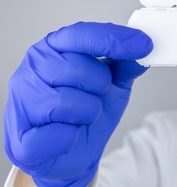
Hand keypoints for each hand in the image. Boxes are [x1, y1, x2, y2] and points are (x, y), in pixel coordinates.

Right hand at [4, 22, 152, 186]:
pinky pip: (60, 135)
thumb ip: (126, 63)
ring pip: (69, 102)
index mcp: (53, 49)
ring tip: (80, 117)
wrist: (74, 152)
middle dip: (99, 87)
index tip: (144, 44)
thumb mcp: (113, 83)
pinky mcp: (21, 141)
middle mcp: (32, 70)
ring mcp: (22, 103)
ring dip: (87, 114)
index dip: (113, 39)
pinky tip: (68, 135)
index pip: (81, 34)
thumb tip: (143, 45)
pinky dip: (73, 137)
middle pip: (79, 68)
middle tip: (94, 97)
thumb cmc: (87, 112)